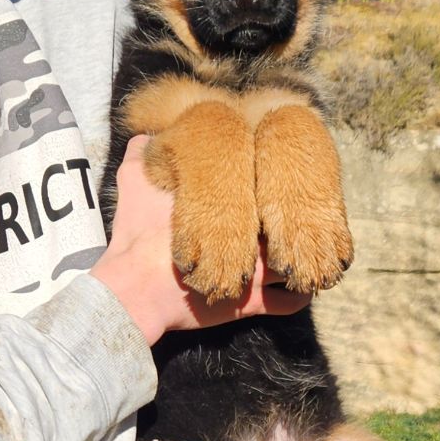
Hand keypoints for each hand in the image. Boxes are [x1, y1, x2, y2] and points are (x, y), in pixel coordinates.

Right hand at [91, 136, 311, 344]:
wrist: (136, 286)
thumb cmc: (138, 234)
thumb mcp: (135, 183)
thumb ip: (142, 157)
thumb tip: (142, 137)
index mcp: (232, 205)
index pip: (268, 189)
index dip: (275, 188)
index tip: (274, 188)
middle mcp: (251, 236)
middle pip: (288, 225)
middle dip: (292, 225)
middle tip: (295, 224)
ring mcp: (255, 271)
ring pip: (296, 260)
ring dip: (300, 260)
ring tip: (304, 256)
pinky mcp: (252, 304)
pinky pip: (289, 303)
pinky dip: (297, 297)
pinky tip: (300, 291)